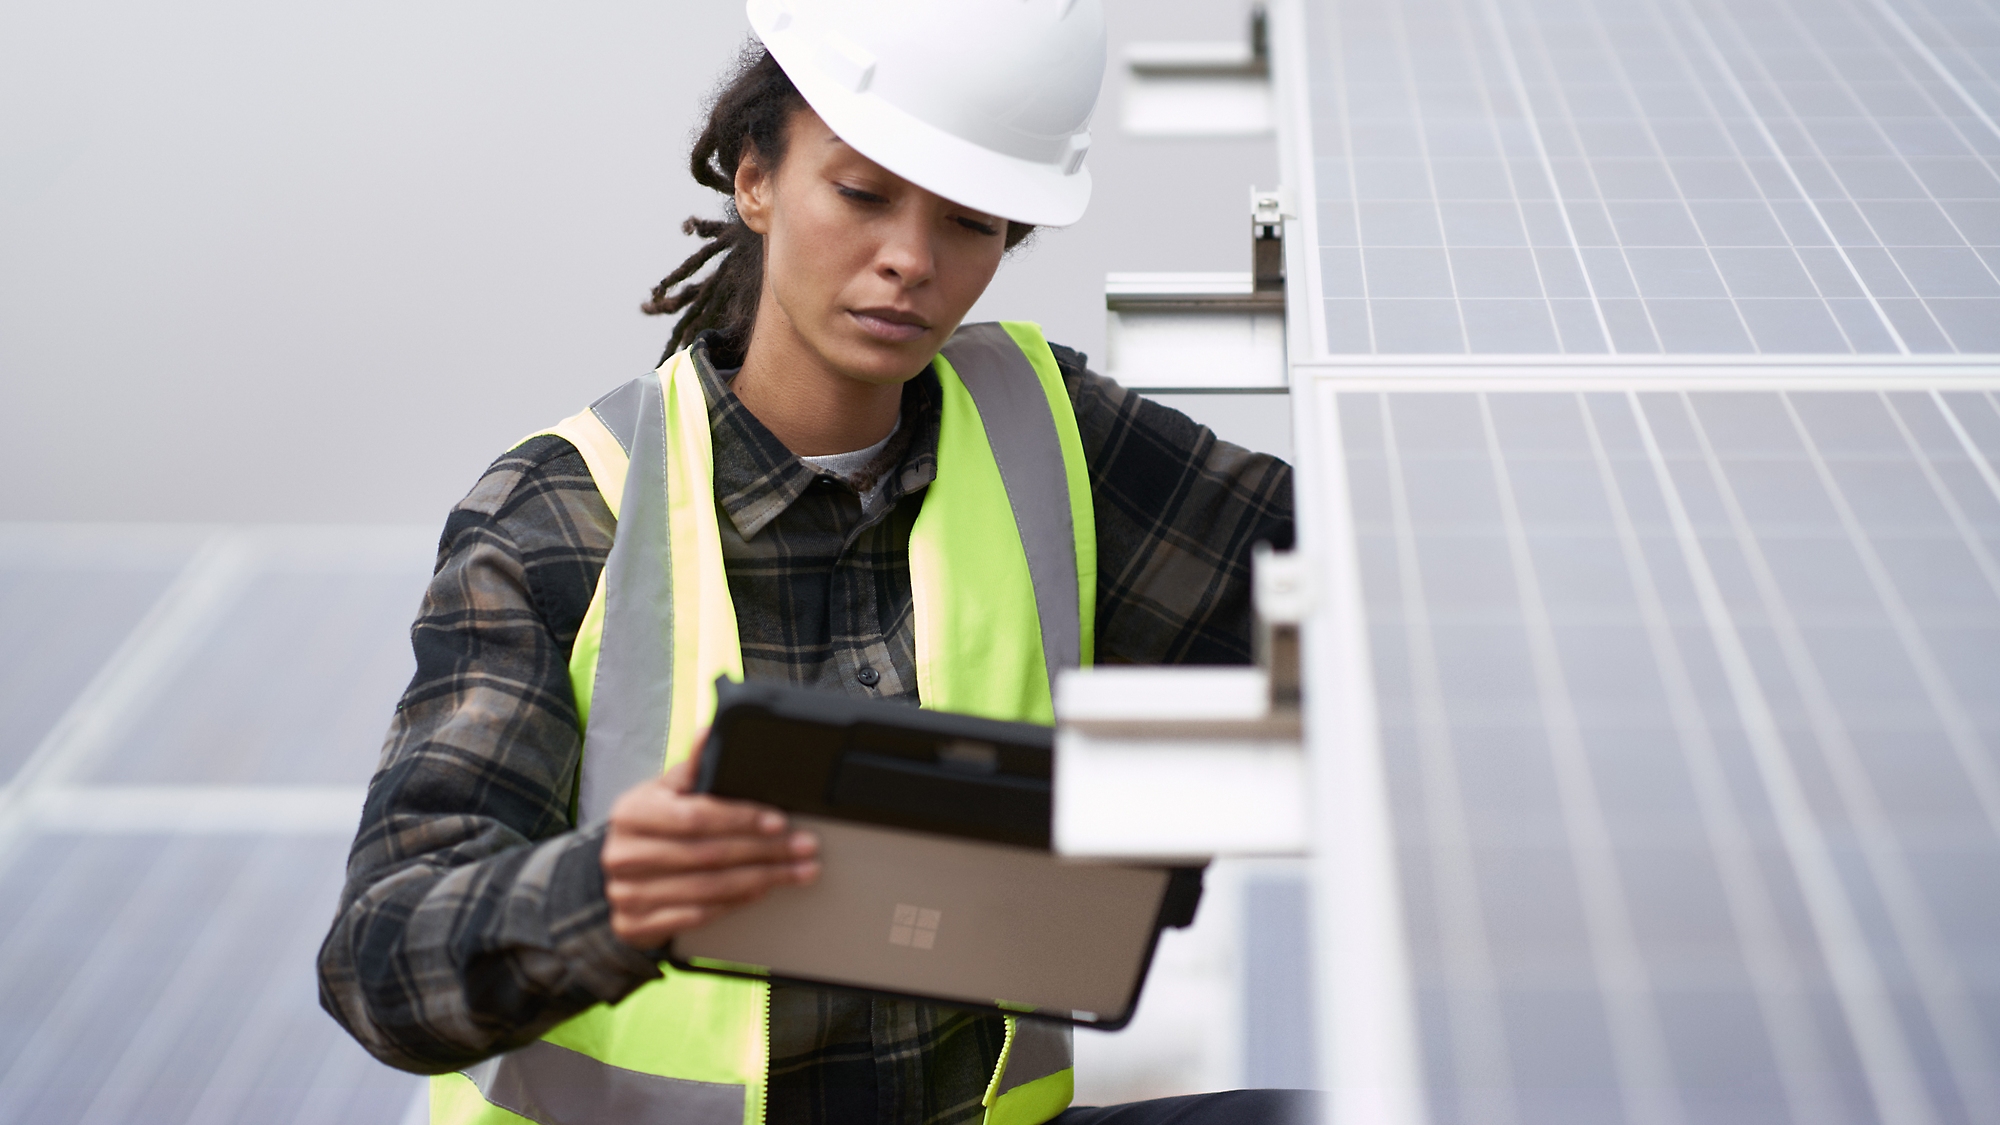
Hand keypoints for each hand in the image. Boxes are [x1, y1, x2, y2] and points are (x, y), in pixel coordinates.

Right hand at [600, 749, 819, 950]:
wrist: (620, 875)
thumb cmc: (651, 828)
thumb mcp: (664, 793)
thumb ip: (690, 769)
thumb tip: (710, 731)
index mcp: (631, 813)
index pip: (695, 817)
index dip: (741, 819)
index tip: (779, 821)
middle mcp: (623, 854)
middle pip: (707, 855)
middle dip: (765, 851)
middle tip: (803, 847)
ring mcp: (626, 894)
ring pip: (707, 889)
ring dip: (761, 880)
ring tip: (797, 871)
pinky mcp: (634, 925)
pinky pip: (697, 916)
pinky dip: (735, 904)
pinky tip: (761, 891)